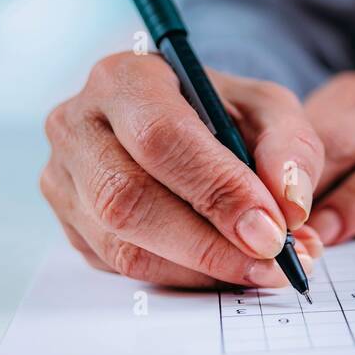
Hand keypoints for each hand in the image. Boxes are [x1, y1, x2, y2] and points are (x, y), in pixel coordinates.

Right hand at [40, 52, 324, 286]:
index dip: (218, 190)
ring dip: (199, 270)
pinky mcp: (69, 223)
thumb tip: (288, 207)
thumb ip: (291, 148)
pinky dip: (180, 277)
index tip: (272, 231)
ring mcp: (63, 177)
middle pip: (128, 199)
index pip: (161, 139)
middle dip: (208, 244)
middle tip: (270, 264)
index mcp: (126, 78)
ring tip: (261, 271)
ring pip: (122, 245)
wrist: (180, 119)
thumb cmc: (222, 111)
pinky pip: (120, 266)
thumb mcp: (269, 109)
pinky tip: (224, 268)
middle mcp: (78, 124)